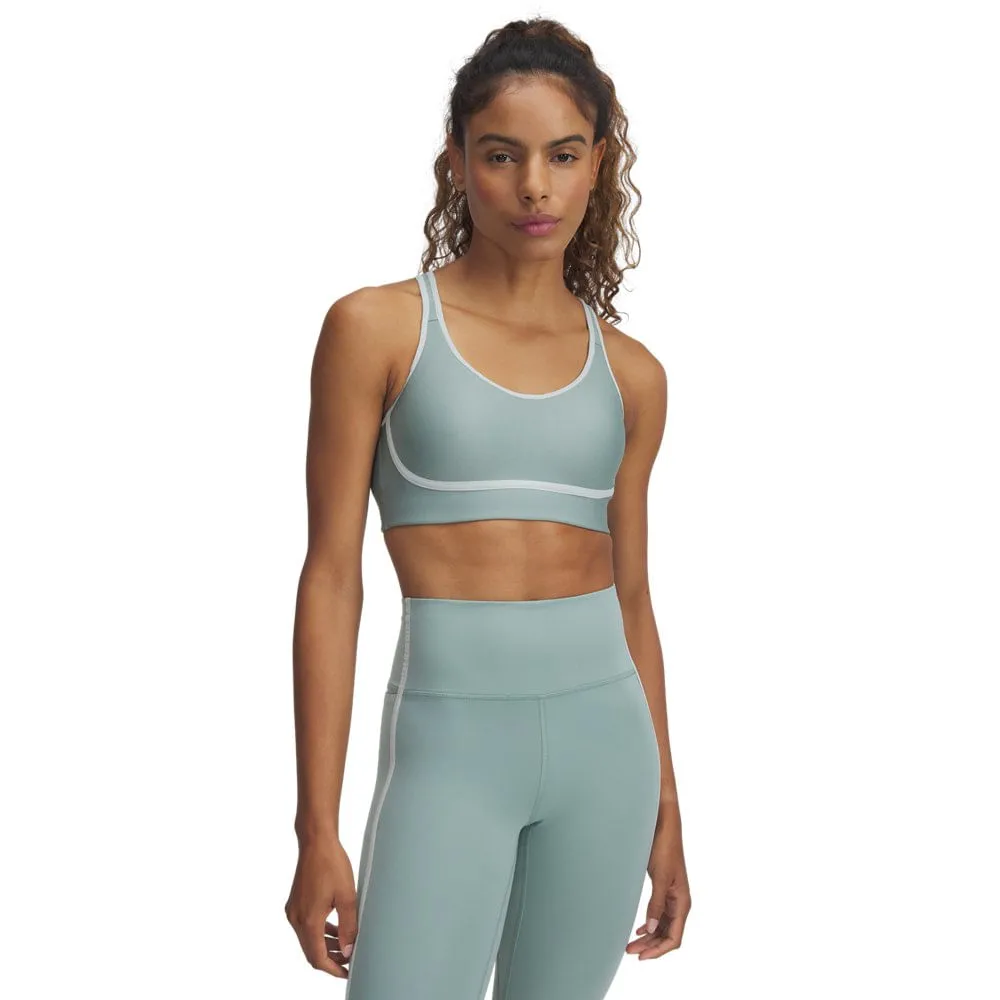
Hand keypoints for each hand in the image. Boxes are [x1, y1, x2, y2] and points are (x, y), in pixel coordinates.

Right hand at [285, 834, 357, 977]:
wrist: (316, 841)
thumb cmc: (332, 864)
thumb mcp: (347, 897)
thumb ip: (348, 927)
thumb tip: (348, 951)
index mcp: (308, 921)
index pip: (318, 958)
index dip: (333, 969)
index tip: (347, 972)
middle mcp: (296, 919)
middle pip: (311, 951)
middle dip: (330, 959)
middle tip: (349, 960)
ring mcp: (293, 910)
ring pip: (308, 939)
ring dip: (325, 945)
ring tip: (345, 946)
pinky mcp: (295, 903)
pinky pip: (306, 926)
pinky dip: (319, 932)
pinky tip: (335, 929)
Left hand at [626, 813, 690, 959]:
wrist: (664, 826)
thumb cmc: (666, 847)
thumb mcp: (660, 877)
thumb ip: (656, 903)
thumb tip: (651, 929)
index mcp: (682, 902)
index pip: (674, 937)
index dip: (659, 950)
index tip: (642, 956)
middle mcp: (679, 902)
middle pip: (667, 935)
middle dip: (650, 946)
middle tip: (630, 951)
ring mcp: (672, 896)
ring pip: (662, 926)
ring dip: (649, 937)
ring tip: (631, 944)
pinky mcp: (664, 889)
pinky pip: (659, 914)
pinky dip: (650, 924)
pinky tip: (640, 929)